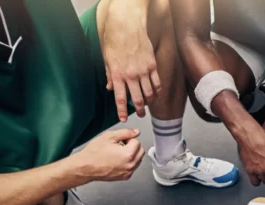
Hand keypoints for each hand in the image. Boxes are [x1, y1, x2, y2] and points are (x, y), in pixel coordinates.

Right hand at [75, 128, 144, 181]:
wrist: (86, 167)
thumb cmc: (94, 153)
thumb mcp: (109, 136)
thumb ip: (126, 132)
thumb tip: (136, 132)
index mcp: (128, 154)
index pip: (137, 142)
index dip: (128, 139)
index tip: (120, 141)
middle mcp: (130, 165)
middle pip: (140, 151)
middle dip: (133, 146)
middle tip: (120, 145)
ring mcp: (128, 172)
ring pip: (138, 160)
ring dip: (132, 154)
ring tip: (118, 153)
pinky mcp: (125, 177)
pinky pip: (132, 167)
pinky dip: (128, 163)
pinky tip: (117, 160)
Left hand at [101, 3, 160, 121]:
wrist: (127, 25)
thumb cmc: (114, 39)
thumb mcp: (107, 59)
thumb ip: (110, 75)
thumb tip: (111, 87)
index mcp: (118, 75)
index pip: (120, 98)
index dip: (122, 111)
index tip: (123, 118)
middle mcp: (131, 76)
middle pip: (138, 100)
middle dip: (139, 110)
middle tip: (141, 115)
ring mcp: (144, 71)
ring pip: (149, 93)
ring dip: (149, 102)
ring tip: (148, 104)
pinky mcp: (152, 65)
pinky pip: (157, 83)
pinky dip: (157, 91)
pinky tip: (156, 93)